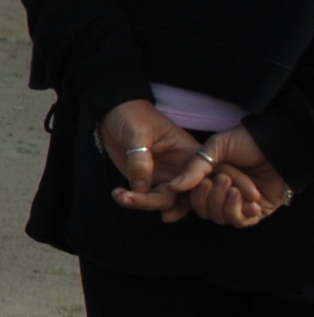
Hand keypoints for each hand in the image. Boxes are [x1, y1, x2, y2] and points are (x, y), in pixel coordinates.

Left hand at [98, 99, 216, 221]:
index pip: (203, 181)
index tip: (171, 196)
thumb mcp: (138, 133)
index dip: (195, 195)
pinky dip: (132, 200)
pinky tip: (118, 194)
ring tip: (121, 196)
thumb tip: (141, 188)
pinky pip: (145, 198)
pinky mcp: (147, 181)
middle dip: (158, 203)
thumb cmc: (133, 116)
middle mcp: (182, 170)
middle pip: (182, 197)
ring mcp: (165, 177)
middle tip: (133, 199)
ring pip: (163, 201)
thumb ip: (141, 158)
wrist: (113, 113)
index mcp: (190, 155)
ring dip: (142, 203)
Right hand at [184, 124, 291, 228]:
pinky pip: (241, 221)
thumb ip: (195, 168)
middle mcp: (221, 194)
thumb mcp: (215, 148)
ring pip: (221, 218)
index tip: (197, 184)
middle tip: (221, 179)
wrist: (276, 145)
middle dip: (210, 198)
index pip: (191, 199)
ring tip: (235, 188)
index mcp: (208, 179)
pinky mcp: (256, 211)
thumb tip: (173, 187)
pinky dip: (240, 212)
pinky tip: (249, 197)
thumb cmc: (246, 141)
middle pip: (204, 211)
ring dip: (225, 204)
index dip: (189, 198)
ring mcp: (238, 204)